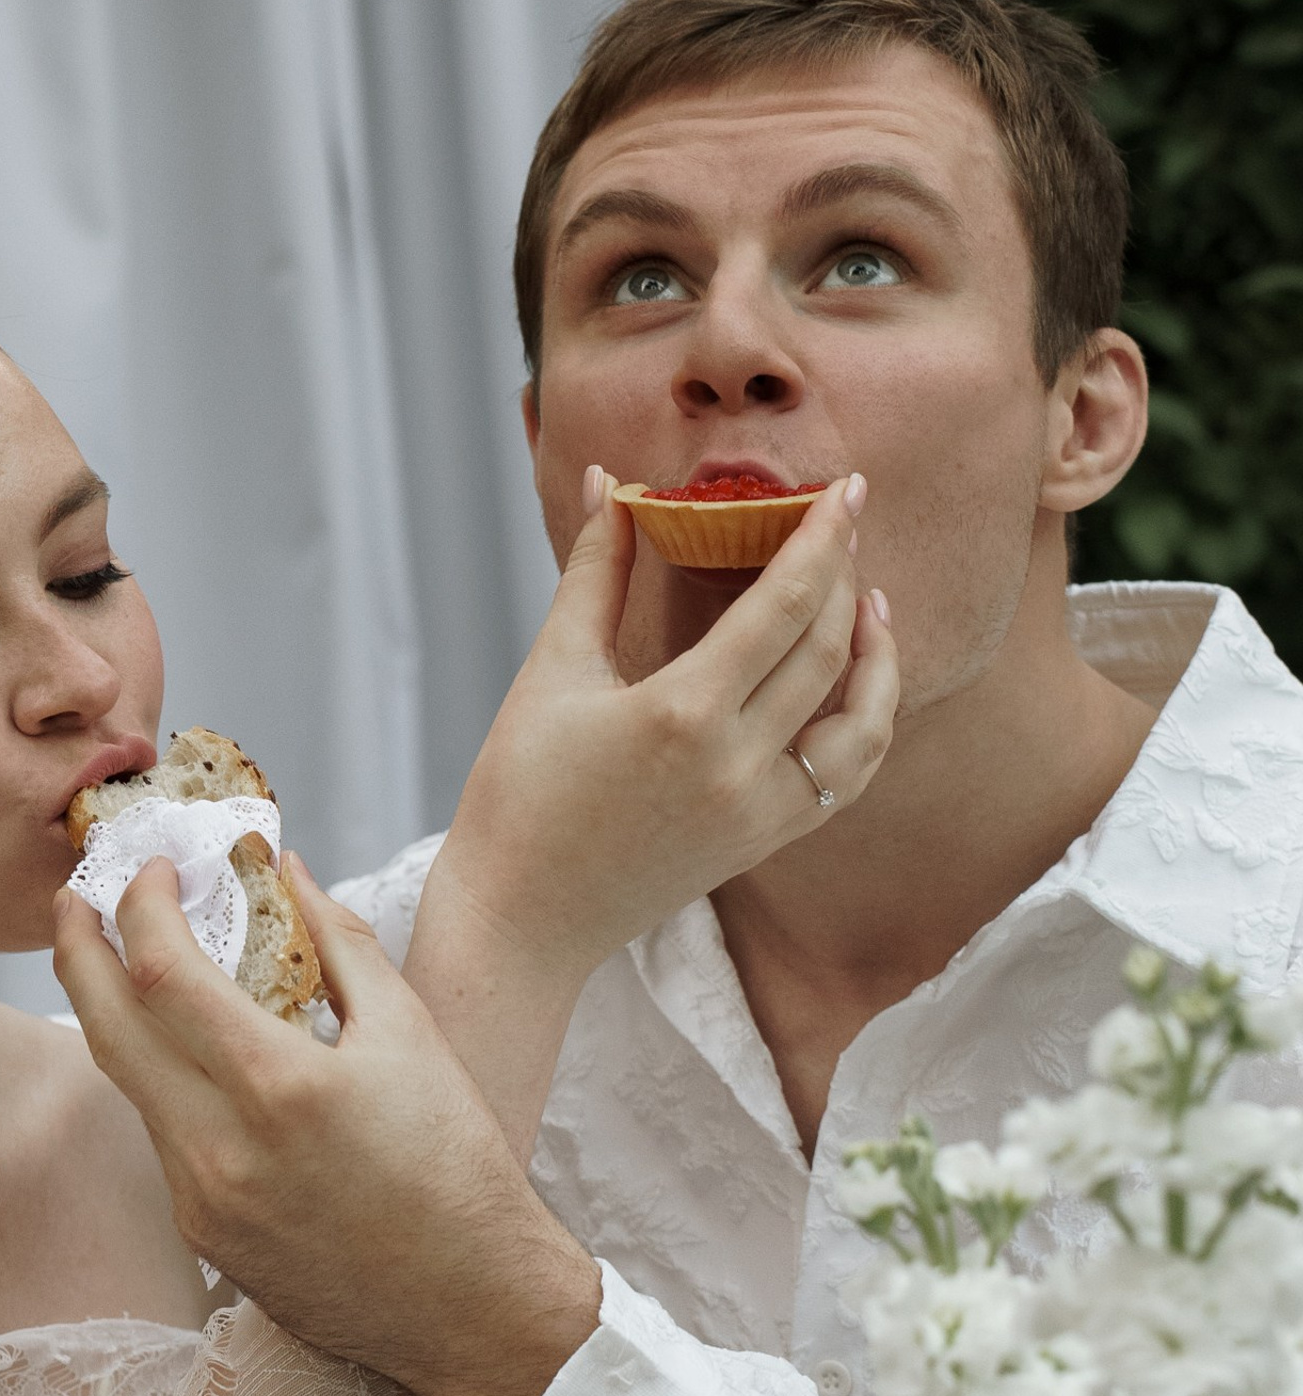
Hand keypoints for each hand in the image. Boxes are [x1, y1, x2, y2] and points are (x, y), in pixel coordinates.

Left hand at [55, 854, 600, 1395]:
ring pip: (126, 1082)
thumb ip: (338, 938)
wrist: (476, 1310)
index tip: (154, 868)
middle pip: (105, 1025)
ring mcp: (204, 1201)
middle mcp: (223, 1149)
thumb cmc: (458, 1162)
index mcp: (279, 1086)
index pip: (161, 972)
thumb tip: (284, 865)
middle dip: (76, 947)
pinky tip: (180, 1049)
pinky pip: (160, 1137)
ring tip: (118, 957)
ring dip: (114, 1012)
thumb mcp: (411, 1031)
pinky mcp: (202, 1237)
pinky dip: (159, 1078)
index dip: (141, 905)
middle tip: (72, 894)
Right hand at [406, 470, 894, 1148]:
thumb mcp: (551, 669)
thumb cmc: (520, 789)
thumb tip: (610, 481)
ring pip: (861, 719)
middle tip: (845, 519)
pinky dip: (866, 719)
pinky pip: (848, 773)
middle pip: (827, 650)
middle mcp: (738, 764)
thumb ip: (595, 569)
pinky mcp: (768, 840)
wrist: (524, 913)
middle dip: (844, 574)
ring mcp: (763, 810)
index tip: (845, 488)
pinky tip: (853, 677)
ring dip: (875, 652)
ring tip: (867, 597)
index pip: (782, 607)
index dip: (822, 540)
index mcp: (682, 713)